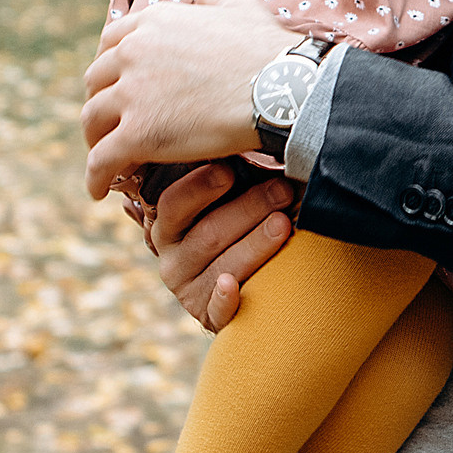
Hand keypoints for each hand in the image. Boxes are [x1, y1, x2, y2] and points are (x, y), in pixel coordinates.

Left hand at [83, 0, 296, 201]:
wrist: (279, 89)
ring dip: (96, 139)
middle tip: (112, 123)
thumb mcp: (238, 6)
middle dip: (102, 102)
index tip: (118, 86)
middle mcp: (133, 52)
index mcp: (153, 22)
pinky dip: (96, 177)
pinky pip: (102, 160)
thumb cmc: (266, 51)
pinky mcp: (138, 134)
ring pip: (92, 120)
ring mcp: (132, 93)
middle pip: (95, 81)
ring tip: (107, 158)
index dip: (111, 68)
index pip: (110, 44)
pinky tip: (100, 190)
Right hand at [134, 162, 297, 330]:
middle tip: (282, 190)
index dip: (200, 187)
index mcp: (169, 225)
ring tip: (283, 224)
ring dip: (255, 244)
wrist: (252, 285)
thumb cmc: (244, 225)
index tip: (229, 170)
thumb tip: (252, 136)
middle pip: (207, 233)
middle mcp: (172, 258)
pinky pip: (215, 310)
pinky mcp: (208, 317)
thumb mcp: (230, 200)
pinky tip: (233, 288)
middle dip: (249, 208)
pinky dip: (225, 299)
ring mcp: (189, 290)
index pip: (174, 204)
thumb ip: (231, 178)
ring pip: (221, 266)